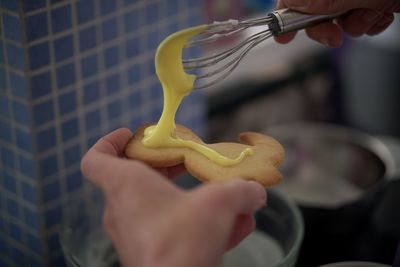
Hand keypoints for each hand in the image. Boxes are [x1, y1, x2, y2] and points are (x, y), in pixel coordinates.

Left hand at [81, 128, 266, 266]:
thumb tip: (256, 192)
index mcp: (126, 186)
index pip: (96, 159)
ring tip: (228, 202)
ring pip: (160, 206)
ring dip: (191, 199)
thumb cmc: (181, 244)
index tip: (130, 135)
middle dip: (164, 167)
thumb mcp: (218, 204)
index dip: (109, 142)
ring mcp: (134, 235)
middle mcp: (123, 210)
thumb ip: (240, 192)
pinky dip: (197, 226)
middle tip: (186, 162)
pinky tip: (234, 230)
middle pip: (134, 178)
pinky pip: (172, 231)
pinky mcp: (148, 253)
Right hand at [275, 0, 399, 46]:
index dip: (285, 10)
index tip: (283, 36)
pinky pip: (363, 15)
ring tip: (375, 12)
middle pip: (315, 4)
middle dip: (324, 23)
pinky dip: (372, 20)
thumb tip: (296, 2)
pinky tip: (384, 12)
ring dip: (355, 22)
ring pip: (341, 14)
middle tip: (334, 35)